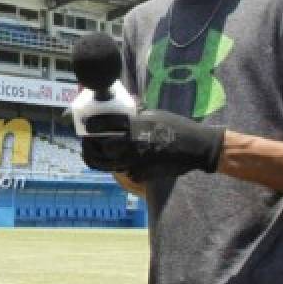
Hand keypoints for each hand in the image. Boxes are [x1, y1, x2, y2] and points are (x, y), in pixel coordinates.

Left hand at [80, 109, 224, 180]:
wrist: (196, 147)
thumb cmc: (176, 127)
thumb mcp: (154, 114)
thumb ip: (136, 115)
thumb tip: (122, 110)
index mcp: (134, 125)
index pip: (104, 124)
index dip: (91, 124)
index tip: (86, 125)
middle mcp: (133, 143)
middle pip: (102, 146)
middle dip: (91, 144)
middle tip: (88, 142)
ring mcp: (138, 160)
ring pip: (109, 163)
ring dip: (99, 159)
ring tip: (93, 154)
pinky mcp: (144, 173)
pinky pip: (126, 172)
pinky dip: (121, 168)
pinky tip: (119, 164)